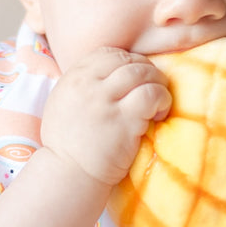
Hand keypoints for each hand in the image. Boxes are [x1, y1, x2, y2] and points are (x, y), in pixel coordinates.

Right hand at [40, 49, 170, 187]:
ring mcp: (105, 101)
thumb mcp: (63, 103)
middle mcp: (87, 85)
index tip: (134, 77)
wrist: (68, 174)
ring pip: (142, 73)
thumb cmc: (67, 144)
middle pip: (128, 60)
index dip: (127, 60)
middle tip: (153, 87)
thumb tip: (110, 73)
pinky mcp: (123, 120)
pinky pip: (151, 95)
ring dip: (158, 83)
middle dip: (147, 70)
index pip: (107, 53)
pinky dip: (162, 99)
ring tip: (159, 100)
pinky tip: (160, 113)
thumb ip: (82, 85)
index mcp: (73, 78)